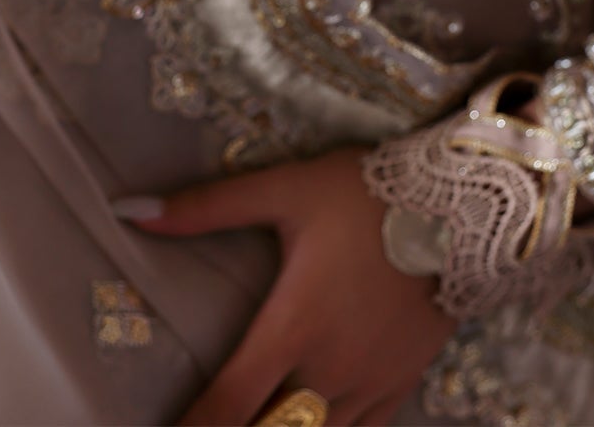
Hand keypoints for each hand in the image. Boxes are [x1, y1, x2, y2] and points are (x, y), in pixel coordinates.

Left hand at [118, 144, 453, 426]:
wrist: (464, 208)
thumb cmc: (365, 196)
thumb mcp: (283, 190)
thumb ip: (206, 207)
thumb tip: (128, 210)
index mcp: (291, 328)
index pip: (226, 406)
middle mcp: (328, 371)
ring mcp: (369, 385)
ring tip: (260, 422)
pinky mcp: (401, 384)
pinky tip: (314, 426)